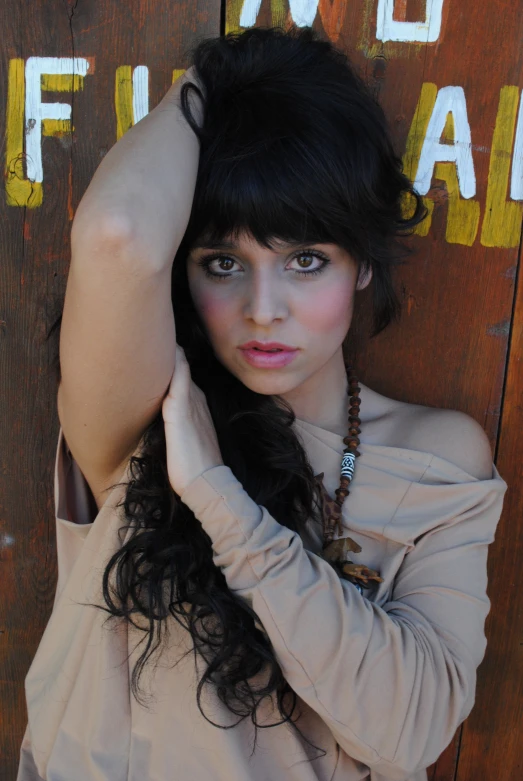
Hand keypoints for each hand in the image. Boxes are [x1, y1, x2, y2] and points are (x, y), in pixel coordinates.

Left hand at [162, 344, 223, 495]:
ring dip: (173, 353)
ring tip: (163, 329)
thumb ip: (181, 423)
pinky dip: (174, 368)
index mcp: (198, 406)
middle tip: (159, 326)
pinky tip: (171, 353)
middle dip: (173, 350)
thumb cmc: (196, 468)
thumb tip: (169, 417)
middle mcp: (196, 401)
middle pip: (182, 367)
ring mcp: (189, 407)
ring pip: (180, 371)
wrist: (207, 485)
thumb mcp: (189, 439)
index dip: (175, 360)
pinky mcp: (179, 416)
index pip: (183, 375)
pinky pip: (176, 385)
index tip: (164, 342)